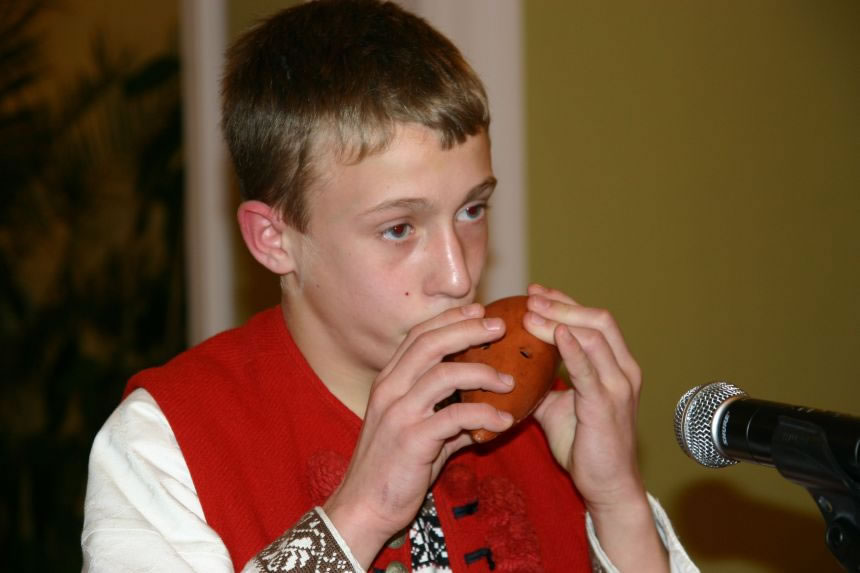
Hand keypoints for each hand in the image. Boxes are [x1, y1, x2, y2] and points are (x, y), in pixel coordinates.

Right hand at [323, 303, 514, 567]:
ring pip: (444, 374)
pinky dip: (484, 416)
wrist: (364, 507)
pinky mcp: (411, 440)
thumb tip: (483, 410)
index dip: (450, 319)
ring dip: (483, 373)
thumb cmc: (393, 468)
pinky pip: (455, 417)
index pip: (419, 336)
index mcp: (389, 381)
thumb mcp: (418, 431)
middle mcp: (390, 390)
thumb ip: (446, 414)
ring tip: (510, 381)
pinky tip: (504, 421)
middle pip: (431, 344)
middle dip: (468, 329)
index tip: (479, 312)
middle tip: (500, 327)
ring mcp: (399, 413)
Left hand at [524, 284, 667, 570]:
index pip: (592, 320)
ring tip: (531, 312)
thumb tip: (509, 365)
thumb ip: (542, 382)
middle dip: (562, 303)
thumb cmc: (584, 445)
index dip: (564, 301)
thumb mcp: (557, 405)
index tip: (535, 292)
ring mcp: (619, 386)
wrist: (605, 486)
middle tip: (530, 296)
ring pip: (595, 337)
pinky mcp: (607, 406)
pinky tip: (555, 334)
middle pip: (597, 319)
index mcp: (615, 365)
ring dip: (560, 319)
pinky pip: (590, 370)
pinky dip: (573, 349)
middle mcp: (623, 370)